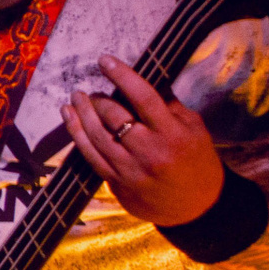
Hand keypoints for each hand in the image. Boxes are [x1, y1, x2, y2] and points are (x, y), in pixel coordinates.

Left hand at [60, 54, 224, 225]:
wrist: (197, 209)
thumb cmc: (198, 162)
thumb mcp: (194, 128)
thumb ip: (169, 104)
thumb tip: (142, 79)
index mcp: (172, 135)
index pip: (143, 97)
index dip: (121, 75)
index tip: (105, 60)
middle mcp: (149, 153)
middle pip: (115, 117)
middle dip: (100, 99)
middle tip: (94, 91)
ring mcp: (130, 171)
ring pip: (97, 138)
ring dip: (82, 114)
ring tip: (75, 98)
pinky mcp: (117, 184)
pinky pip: (91, 157)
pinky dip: (78, 136)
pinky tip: (70, 119)